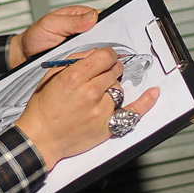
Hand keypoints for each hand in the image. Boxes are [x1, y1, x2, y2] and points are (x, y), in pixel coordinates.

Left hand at [8, 5, 97, 67]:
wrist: (24, 56)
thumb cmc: (36, 37)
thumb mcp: (51, 23)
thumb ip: (71, 20)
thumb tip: (93, 16)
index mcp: (82, 18)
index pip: (104, 21)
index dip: (108, 28)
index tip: (106, 35)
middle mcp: (86, 34)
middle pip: (105, 40)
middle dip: (103, 45)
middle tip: (93, 48)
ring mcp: (84, 50)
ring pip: (99, 54)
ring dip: (95, 57)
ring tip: (85, 57)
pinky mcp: (81, 63)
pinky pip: (90, 65)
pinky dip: (88, 67)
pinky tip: (84, 67)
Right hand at [15, 48, 159, 169]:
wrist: (40, 138)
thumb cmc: (42, 109)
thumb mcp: (50, 77)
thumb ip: (73, 62)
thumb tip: (93, 54)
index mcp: (74, 77)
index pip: (104, 56)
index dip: (106, 54)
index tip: (106, 56)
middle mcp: (90, 92)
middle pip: (114, 70)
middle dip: (110, 68)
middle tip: (102, 72)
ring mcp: (101, 110)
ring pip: (119, 88)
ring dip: (112, 86)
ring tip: (97, 93)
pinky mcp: (108, 126)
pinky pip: (133, 111)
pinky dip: (146, 102)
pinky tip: (153, 93)